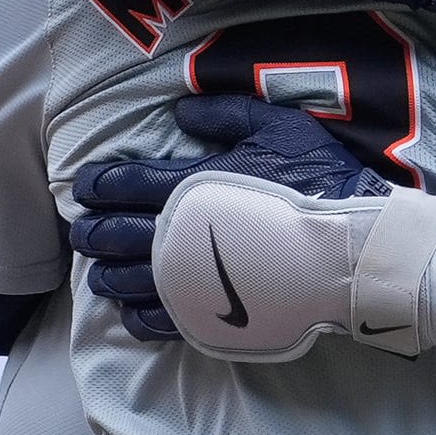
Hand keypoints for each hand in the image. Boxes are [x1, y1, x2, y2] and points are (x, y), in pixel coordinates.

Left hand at [70, 95, 435, 359]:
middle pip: (114, 234)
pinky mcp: (210, 315)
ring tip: (100, 272)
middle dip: (91, 231)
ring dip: (106, 274)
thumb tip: (181, 113)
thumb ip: (223, 116)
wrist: (352, 247)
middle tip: (83, 230)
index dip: (97, 184)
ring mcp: (192, 281)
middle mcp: (180, 236)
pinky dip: (136, 317)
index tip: (85, 186)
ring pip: (128, 281)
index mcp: (189, 188)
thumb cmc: (317, 182)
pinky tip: (131, 312)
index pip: (123, 184)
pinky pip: (158, 321)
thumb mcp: (276, 127)